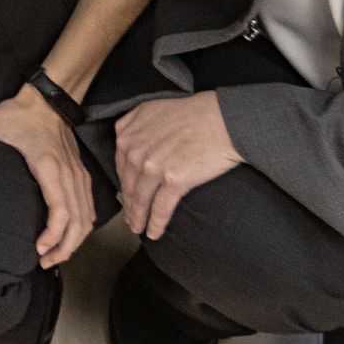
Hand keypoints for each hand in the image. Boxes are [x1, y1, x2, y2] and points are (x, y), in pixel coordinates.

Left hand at [0, 85, 98, 265]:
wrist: (48, 100)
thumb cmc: (19, 113)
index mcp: (48, 165)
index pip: (61, 209)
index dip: (54, 234)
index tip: (39, 249)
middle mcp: (69, 174)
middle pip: (79, 221)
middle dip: (65, 248)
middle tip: (45, 262)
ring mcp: (79, 175)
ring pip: (88, 218)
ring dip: (74, 241)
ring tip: (54, 256)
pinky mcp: (82, 175)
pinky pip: (89, 208)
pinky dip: (82, 228)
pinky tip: (68, 238)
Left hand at [112, 91, 241, 241]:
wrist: (222, 121)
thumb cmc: (193, 113)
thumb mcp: (152, 110)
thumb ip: (133, 125)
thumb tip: (125, 143)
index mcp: (128, 133)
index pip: (120, 165)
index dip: (123, 184)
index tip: (125, 196)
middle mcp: (135, 150)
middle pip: (128, 184)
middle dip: (128, 205)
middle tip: (129, 219)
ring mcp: (153, 166)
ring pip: (140, 199)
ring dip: (138, 218)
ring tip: (138, 229)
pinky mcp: (173, 180)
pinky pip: (160, 208)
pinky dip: (155, 223)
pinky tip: (154, 233)